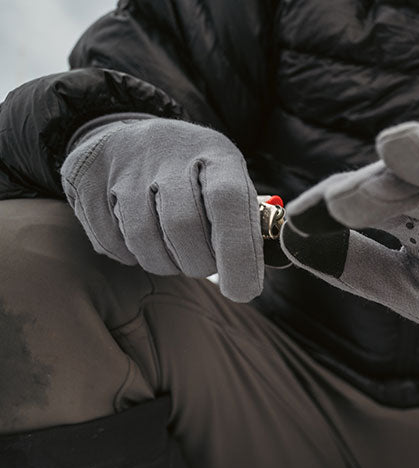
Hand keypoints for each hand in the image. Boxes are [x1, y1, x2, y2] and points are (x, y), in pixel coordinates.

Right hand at [61, 118, 264, 301]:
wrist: (130, 139)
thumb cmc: (195, 182)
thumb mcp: (229, 187)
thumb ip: (245, 228)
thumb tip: (248, 281)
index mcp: (215, 152)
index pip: (230, 201)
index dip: (238, 253)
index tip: (242, 291)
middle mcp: (168, 148)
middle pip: (182, 226)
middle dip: (197, 263)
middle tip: (201, 263)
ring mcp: (122, 161)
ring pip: (143, 238)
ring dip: (163, 263)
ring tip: (172, 252)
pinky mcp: (85, 177)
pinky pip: (110, 241)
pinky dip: (129, 256)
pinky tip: (140, 242)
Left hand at [280, 121, 418, 341]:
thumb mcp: (413, 292)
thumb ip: (359, 270)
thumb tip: (293, 246)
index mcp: (415, 209)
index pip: (366, 195)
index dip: (331, 207)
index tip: (298, 226)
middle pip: (403, 169)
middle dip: (373, 184)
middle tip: (341, 201)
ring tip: (395, 154)